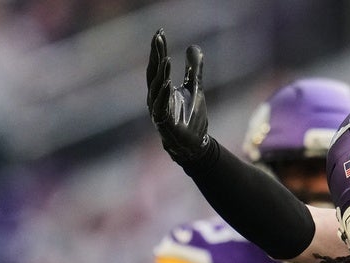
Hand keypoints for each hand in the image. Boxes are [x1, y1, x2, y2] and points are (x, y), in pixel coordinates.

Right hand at [146, 29, 209, 161]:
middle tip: (158, 38)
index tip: (160, 32)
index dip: (158, 49)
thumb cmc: (191, 117)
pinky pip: (161, 107)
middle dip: (156, 55)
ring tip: (166, 58)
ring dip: (161, 73)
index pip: (158, 65)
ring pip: (156, 88)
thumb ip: (194, 69)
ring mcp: (157, 110)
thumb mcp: (196, 88)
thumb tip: (194, 47)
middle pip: (154, 72)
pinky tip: (168, 83)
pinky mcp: (164, 122)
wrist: (194, 144)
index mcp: (161, 89)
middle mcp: (155, 98)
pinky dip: (164, 95)